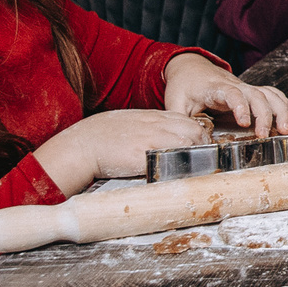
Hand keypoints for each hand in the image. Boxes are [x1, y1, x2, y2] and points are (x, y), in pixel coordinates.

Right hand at [31, 108, 213, 196]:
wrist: (82, 146)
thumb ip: (148, 125)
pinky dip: (182, 163)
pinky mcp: (146, 155)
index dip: (196, 132)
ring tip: (198, 165)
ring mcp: (152, 139)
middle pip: (195, 129)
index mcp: (151, 116)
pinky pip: (174, 157)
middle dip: (204, 143)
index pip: (187, 120)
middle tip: (205, 156)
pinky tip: (183, 170)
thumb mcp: (128, 122)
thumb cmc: (101, 136)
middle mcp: (156, 124)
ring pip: (189, 142)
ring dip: (197, 154)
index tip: (200, 143)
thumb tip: (163, 136)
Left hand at [162, 55, 287, 135]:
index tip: (245, 123)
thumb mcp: (175, 103)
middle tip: (264, 135)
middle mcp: (234, 86)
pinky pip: (272, 93)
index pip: (232, 94)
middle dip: (264, 115)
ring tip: (284, 130)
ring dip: (280, 111)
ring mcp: (245, 87)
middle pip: (256, 95)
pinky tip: (284, 118)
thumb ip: (180, 121)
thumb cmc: (184, 86)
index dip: (241, 107)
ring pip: (269, 94)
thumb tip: (185, 140)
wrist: (191, 68)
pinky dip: (282, 104)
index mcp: (215, 88)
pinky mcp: (250, 91)